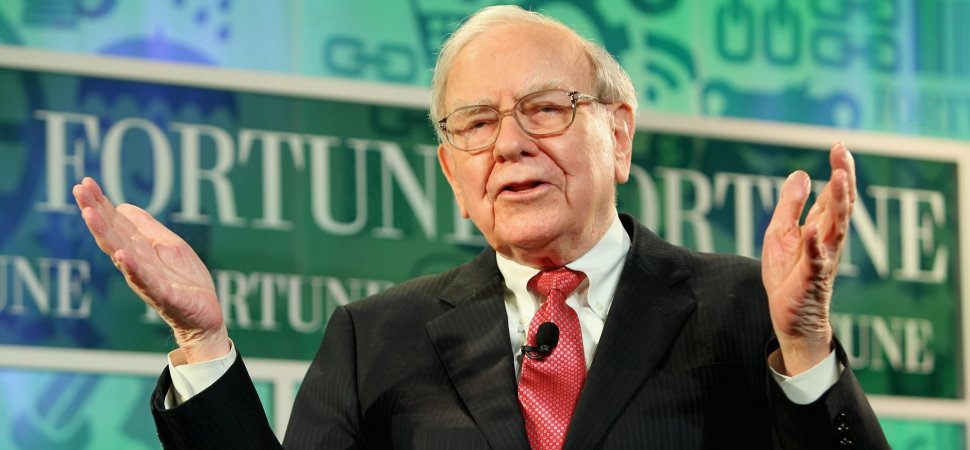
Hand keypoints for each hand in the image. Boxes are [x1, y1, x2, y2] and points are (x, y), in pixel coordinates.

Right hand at [73, 177, 228, 362]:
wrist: (203, 316)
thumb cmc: (185, 282)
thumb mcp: (169, 247)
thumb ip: (147, 229)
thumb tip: (123, 206)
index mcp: (139, 251)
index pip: (116, 224)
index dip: (101, 204)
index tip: (85, 183)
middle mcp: (137, 264)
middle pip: (112, 235)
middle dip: (95, 212)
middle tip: (78, 190)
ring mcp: (148, 279)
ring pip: (122, 254)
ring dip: (105, 234)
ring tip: (89, 214)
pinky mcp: (164, 295)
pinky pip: (146, 281)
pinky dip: (133, 268)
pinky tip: (122, 255)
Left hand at [762, 142, 855, 374]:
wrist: (789, 316)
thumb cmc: (788, 274)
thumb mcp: (781, 232)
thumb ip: (790, 205)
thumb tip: (801, 173)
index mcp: (820, 227)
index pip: (833, 194)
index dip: (838, 170)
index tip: (839, 145)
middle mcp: (827, 240)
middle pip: (840, 205)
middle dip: (844, 179)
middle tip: (843, 154)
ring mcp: (822, 258)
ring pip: (835, 228)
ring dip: (838, 204)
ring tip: (839, 179)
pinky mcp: (811, 278)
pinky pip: (815, 260)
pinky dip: (815, 245)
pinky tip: (813, 229)